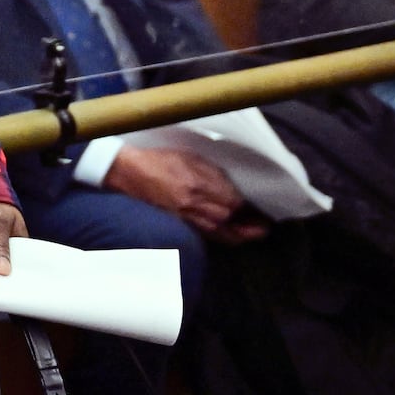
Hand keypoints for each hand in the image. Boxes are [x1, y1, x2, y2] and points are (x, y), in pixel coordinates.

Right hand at [103, 146, 269, 243]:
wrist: (129, 172)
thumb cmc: (159, 160)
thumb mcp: (188, 157)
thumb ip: (211, 173)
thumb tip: (231, 188)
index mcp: (197, 183)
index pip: (233, 199)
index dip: (248, 205)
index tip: (260, 205)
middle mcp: (194, 203)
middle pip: (230, 217)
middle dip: (249, 220)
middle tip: (265, 223)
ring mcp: (187, 215)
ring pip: (222, 231)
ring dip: (242, 233)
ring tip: (257, 232)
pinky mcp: (181, 222)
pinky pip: (208, 234)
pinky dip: (225, 236)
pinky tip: (234, 235)